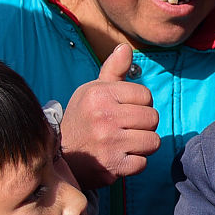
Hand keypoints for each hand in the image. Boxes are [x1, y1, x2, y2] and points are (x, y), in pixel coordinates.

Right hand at [61, 44, 160, 187]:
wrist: (60, 155)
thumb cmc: (83, 119)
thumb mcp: (92, 91)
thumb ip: (113, 70)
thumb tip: (125, 47)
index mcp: (99, 94)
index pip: (146, 95)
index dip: (139, 104)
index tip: (124, 110)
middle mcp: (104, 116)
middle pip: (153, 118)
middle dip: (144, 124)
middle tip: (125, 128)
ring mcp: (109, 143)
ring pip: (153, 141)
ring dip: (143, 145)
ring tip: (124, 142)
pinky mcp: (113, 166)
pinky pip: (143, 163)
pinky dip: (134, 163)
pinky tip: (119, 157)